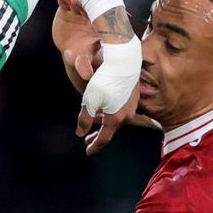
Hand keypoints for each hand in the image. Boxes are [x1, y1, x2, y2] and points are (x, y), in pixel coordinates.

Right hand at [51, 0, 96, 71]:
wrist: (73, 51)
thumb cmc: (84, 55)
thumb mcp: (84, 60)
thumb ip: (84, 65)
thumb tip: (85, 74)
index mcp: (100, 25)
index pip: (101, 16)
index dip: (97, 12)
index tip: (94, 10)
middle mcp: (91, 15)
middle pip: (89, 5)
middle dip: (84, 2)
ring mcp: (78, 11)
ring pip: (76, 1)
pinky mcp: (67, 9)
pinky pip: (64, 1)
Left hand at [77, 37, 140, 153]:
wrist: (123, 60)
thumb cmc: (104, 80)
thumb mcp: (90, 101)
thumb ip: (84, 119)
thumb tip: (80, 133)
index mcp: (116, 119)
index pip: (104, 138)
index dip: (95, 146)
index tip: (88, 152)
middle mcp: (126, 115)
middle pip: (111, 130)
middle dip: (98, 136)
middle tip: (88, 142)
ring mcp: (131, 105)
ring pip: (116, 119)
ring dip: (104, 123)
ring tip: (93, 124)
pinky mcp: (132, 96)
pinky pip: (120, 110)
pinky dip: (110, 113)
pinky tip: (104, 109)